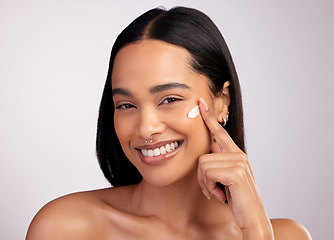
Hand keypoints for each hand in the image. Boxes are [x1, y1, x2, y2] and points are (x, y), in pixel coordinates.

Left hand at [197, 98, 272, 238]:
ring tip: (218, 192)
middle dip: (202, 177)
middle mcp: (239, 155)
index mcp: (236, 154)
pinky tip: (220, 195)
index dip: (209, 118)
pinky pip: (207, 172)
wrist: (252, 219)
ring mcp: (239, 162)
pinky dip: (209, 186)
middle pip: (202, 155)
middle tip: (212, 189)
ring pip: (202, 164)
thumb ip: (219, 162)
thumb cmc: (237, 199)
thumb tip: (209, 150)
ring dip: (205, 183)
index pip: (220, 132)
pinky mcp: (236, 172)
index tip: (200, 104)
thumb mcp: (226, 178)